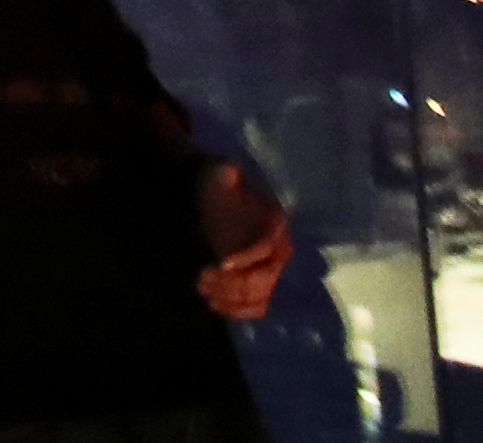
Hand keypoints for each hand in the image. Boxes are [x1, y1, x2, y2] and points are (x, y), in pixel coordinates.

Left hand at [193, 158, 289, 320]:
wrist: (216, 199)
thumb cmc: (219, 187)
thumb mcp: (222, 176)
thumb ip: (227, 174)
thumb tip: (229, 172)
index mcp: (275, 224)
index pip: (265, 247)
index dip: (245, 257)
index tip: (220, 263)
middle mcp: (280, 250)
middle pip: (263, 278)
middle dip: (232, 283)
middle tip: (202, 278)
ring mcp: (270, 269)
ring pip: (259, 296)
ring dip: (230, 298)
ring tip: (203, 287)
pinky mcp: (259, 282)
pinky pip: (255, 305)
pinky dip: (236, 309)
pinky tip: (214, 304)